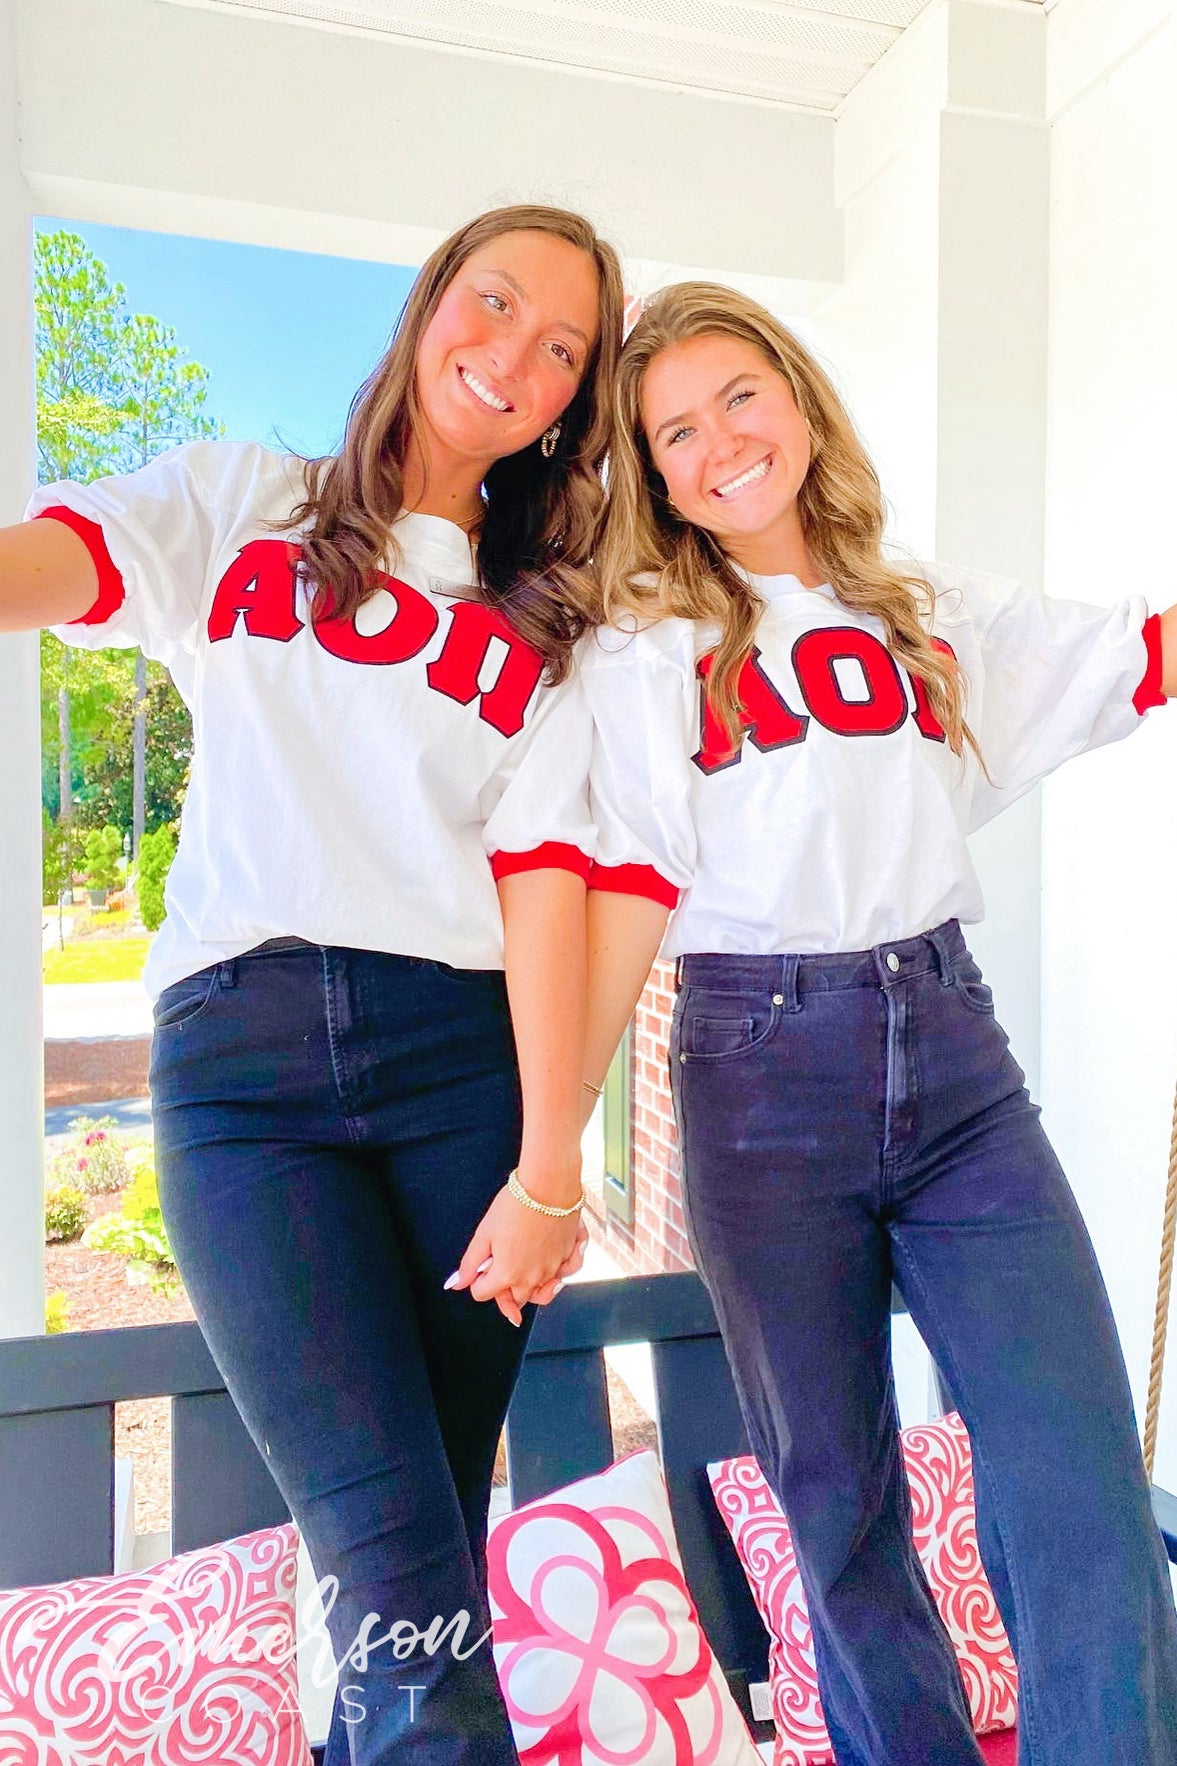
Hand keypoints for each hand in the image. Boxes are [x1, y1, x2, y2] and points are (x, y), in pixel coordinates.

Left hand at [444, 1182, 584, 1325]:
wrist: (549, 1185)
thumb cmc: (516, 1205)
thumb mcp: (484, 1232)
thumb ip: (470, 1263)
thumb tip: (457, 1283)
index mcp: (507, 1275)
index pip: (483, 1294)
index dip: (478, 1282)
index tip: (481, 1267)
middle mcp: (532, 1278)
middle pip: (515, 1300)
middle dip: (505, 1291)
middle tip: (501, 1269)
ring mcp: (553, 1269)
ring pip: (541, 1294)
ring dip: (532, 1289)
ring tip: (525, 1274)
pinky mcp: (569, 1256)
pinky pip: (564, 1276)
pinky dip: (558, 1274)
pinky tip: (550, 1264)